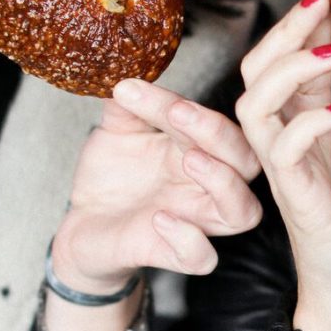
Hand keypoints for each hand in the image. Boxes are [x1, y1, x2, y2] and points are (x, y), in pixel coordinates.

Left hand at [49, 79, 261, 295]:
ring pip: (243, 213)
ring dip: (223, 183)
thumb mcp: (116, 130)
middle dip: (218, 135)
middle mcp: (205, 186)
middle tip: (178, 115)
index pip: (217, 125)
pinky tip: (159, 218)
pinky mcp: (173, 255)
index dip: (188, 106)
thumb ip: (127, 104)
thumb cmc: (112, 178)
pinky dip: (189, 240)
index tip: (135, 90)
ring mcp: (195, 222)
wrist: (84, 226)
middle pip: (247, 163)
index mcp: (199, 150)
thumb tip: (130, 71)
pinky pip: (203, 259)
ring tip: (189, 161)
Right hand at [235, 0, 330, 330]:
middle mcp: (283, 138)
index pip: (290, 60)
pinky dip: (310, 122)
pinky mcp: (293, 194)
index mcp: (300, 123)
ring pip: (256, 103)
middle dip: (287, 28)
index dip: (306, 21)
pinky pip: (285, 150)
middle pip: (260, 69)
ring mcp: (284, 165)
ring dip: (292, 69)